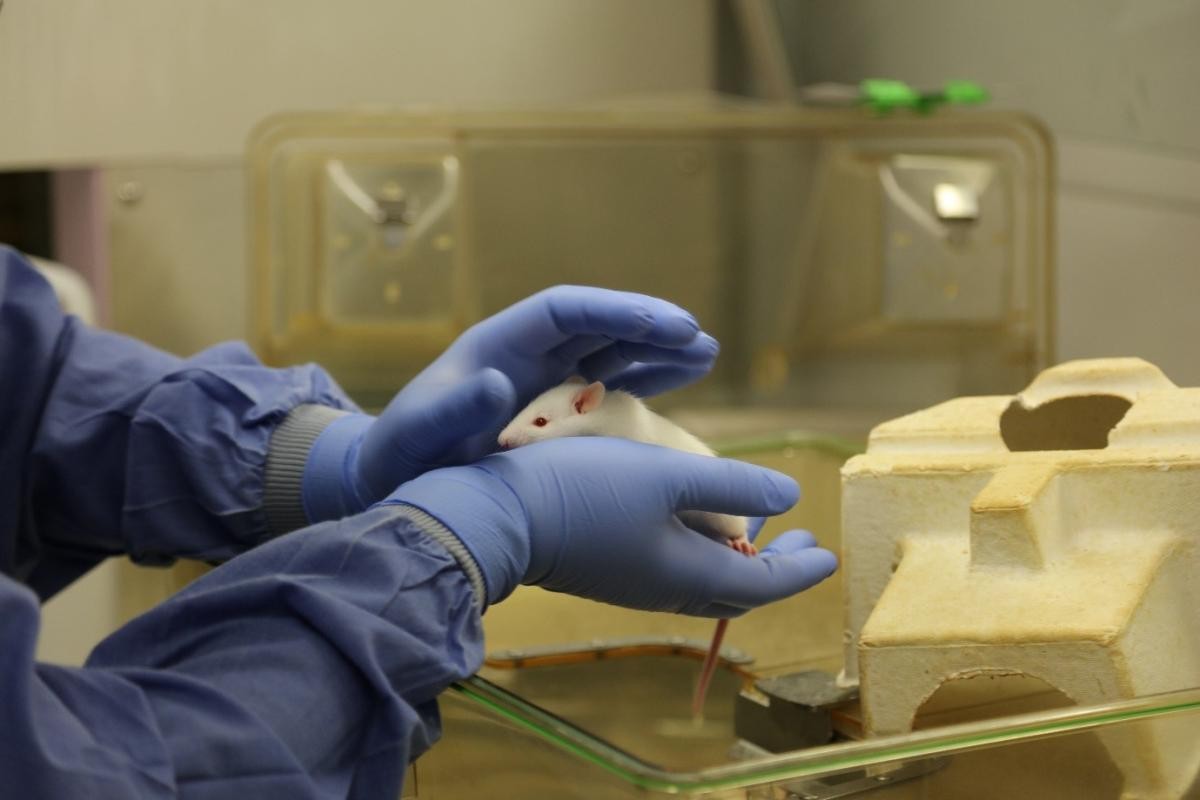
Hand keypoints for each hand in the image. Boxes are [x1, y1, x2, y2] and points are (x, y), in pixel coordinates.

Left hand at [304, 287, 718, 519]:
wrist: (395, 483)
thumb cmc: (401, 457)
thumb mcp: (416, 435)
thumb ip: (451, 410)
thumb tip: (496, 380)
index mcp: (499, 346)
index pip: (565, 312)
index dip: (615, 311)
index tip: (662, 323)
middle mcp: (528, 355)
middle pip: (599, 325)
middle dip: (648, 326)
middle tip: (697, 337)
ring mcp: (547, 381)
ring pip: (612, 351)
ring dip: (658, 350)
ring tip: (707, 351)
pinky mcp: (558, 411)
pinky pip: (611, 385)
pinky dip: (647, 380)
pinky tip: (684, 379)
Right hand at [384, 437, 838, 614]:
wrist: (496, 517)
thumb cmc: (583, 493)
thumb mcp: (666, 477)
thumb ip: (732, 487)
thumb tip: (791, 496)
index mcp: (687, 572)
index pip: (762, 583)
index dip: (800, 568)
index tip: (829, 553)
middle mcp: (663, 588)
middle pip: (735, 588)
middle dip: (775, 567)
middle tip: (803, 543)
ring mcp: (633, 581)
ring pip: (703, 579)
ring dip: (738, 557)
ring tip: (755, 527)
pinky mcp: (607, 568)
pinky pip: (673, 568)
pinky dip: (701, 549)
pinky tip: (693, 519)